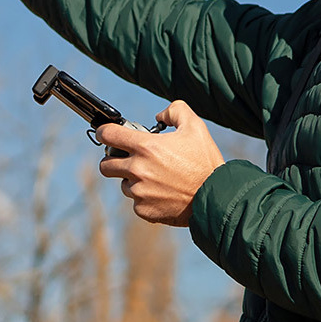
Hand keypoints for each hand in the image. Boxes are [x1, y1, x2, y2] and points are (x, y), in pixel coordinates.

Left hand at [97, 101, 224, 226]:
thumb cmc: (205, 161)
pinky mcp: (144, 210)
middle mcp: (137, 170)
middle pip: (105, 165)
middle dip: (115, 159)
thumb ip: (174, 111)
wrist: (216, 197)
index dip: (105, 131)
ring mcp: (139, 192)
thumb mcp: (194, 126)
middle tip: (130, 158)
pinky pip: (135, 202)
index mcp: (146, 147)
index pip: (107, 135)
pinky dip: (144, 197)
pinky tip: (163, 193)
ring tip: (156, 178)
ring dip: (133, 180)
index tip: (107, 133)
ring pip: (123, 184)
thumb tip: (159, 116)